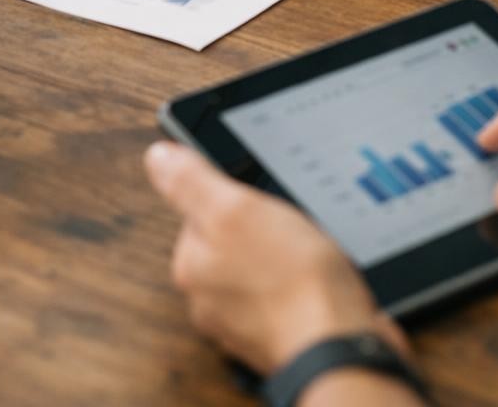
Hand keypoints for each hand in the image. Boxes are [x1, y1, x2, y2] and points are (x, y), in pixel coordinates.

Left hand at [144, 142, 409, 373]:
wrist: (339, 343)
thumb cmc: (290, 280)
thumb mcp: (235, 210)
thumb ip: (191, 182)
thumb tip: (158, 156)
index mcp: (191, 266)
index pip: (200, 212)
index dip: (234, 197)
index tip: (259, 199)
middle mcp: (210, 298)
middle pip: (231, 240)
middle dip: (261, 228)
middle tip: (288, 226)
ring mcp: (244, 319)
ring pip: (260, 266)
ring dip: (283, 256)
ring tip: (308, 253)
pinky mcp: (278, 331)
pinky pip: (285, 291)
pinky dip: (301, 282)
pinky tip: (318, 277)